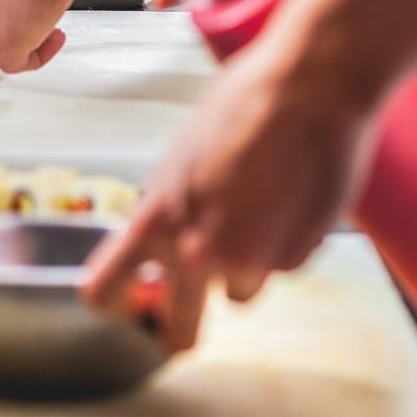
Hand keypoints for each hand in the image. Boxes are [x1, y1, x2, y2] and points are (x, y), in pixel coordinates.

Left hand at [82, 38, 375, 350]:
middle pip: (178, 327)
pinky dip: (285, 245)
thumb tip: (157, 240)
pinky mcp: (295, 261)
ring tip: (263, 211)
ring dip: (246, 268)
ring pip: (238, 294)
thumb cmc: (245, 106)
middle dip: (182, 319)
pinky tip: (294, 199)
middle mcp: (197, 252)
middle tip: (191, 308)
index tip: (130, 301)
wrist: (312, 89)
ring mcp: (249, 262)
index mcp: (155, 219)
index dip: (116, 304)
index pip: (104, 292)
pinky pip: (280, 269)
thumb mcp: (182, 156)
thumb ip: (167, 207)